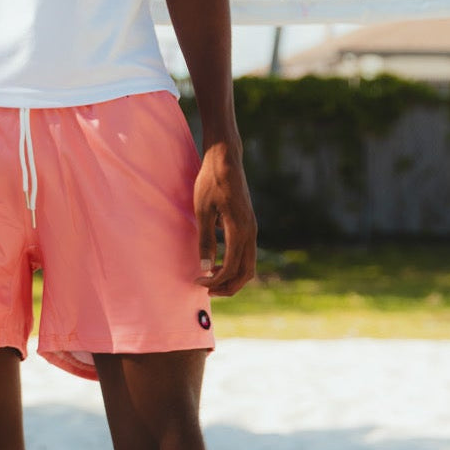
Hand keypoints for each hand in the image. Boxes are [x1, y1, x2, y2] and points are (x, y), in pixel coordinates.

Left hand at [194, 139, 256, 295]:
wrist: (226, 159)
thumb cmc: (211, 181)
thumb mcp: (202, 210)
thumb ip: (205, 240)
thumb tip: (205, 268)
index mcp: (239, 230)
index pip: (231, 268)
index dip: (215, 281)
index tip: (197, 281)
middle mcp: (250, 232)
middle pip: (246, 273)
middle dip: (228, 286)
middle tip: (206, 290)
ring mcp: (252, 228)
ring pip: (249, 265)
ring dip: (232, 277)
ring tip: (211, 278)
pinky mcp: (249, 224)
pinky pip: (247, 253)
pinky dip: (235, 265)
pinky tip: (217, 262)